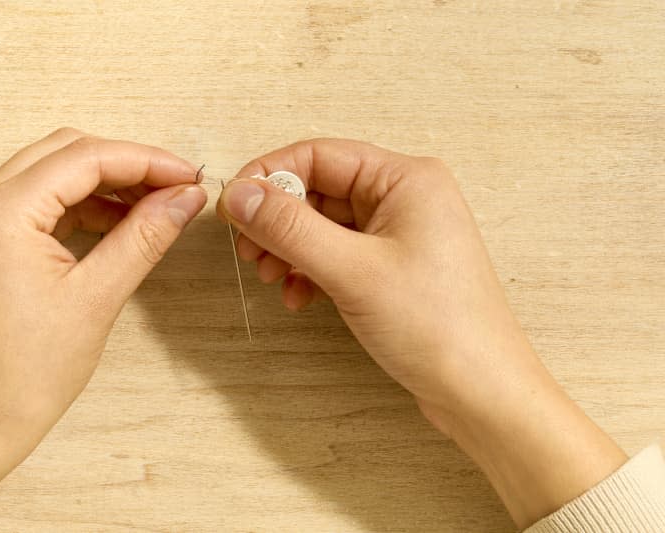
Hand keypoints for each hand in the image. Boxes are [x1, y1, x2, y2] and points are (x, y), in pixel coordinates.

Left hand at [0, 128, 206, 530]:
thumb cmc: (26, 372)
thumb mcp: (98, 297)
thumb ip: (145, 236)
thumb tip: (186, 197)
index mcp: (0, 212)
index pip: (85, 157)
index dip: (146, 161)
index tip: (188, 176)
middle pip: (67, 152)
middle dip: (127, 165)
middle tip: (177, 188)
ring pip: (53, 170)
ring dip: (106, 183)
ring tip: (156, 205)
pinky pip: (40, 199)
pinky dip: (83, 204)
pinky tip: (120, 221)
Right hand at [217, 138, 625, 527]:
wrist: (480, 391)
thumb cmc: (437, 326)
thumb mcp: (352, 270)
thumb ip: (290, 228)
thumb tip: (239, 194)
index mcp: (406, 179)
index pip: (319, 156)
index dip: (269, 176)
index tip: (233, 206)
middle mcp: (403, 199)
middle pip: (318, 189)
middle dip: (277, 220)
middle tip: (248, 250)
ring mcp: (398, 234)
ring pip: (323, 225)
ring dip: (289, 248)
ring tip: (270, 276)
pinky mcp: (391, 267)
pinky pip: (336, 254)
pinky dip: (309, 270)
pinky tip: (297, 295)